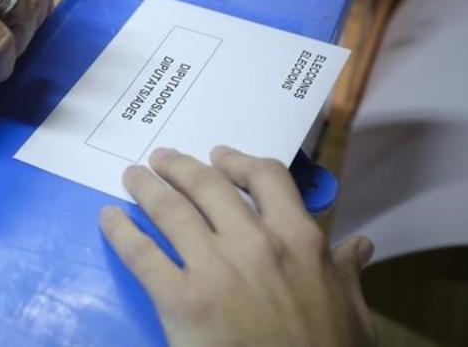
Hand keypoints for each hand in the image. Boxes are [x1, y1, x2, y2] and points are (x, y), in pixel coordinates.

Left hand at [100, 146, 375, 346]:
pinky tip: (108, 219)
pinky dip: (120, 231)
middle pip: (208, 185)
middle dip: (180, 167)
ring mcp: (214, 268)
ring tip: (133, 177)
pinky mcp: (180, 300)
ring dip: (146, 187)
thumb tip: (359, 244)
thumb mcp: (351, 311)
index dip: (237, 161)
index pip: (266, 178)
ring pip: (170, 209)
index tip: (219, 156)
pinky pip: (142, 253)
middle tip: (161, 159)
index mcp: (299, 240)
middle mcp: (254, 242)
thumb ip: (346, 272)